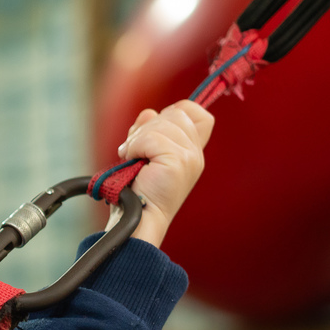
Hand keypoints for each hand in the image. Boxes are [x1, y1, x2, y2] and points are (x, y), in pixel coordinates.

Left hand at [106, 100, 214, 247]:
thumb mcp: (143, 153)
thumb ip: (149, 130)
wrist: (138, 219)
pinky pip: (152, 138)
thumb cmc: (137, 191)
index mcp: (191, 151)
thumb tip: (149, 113)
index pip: (198, 113)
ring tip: (132, 157)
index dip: (176, 111)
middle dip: (149, 126)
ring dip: (139, 137)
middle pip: (177, 113)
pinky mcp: (178, 162)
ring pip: (163, 122)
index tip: (152, 129)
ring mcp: (190, 157)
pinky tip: (131, 160)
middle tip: (134, 149)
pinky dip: (135, 146)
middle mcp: (195, 154)